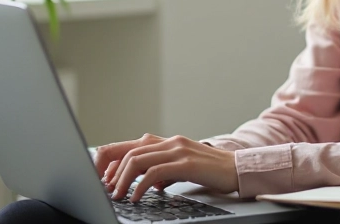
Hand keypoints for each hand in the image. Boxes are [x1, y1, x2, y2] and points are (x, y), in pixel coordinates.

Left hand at [93, 134, 238, 201]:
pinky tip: (137, 196)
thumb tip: (149, 182)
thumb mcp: (182, 168)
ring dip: (122, 180)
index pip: (128, 146)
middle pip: (127, 151)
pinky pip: (154, 172)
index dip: (110, 161)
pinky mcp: (185, 162)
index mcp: (166, 142)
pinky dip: (140, 185)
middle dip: (109, 171)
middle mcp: (168, 142)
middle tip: (104, 189)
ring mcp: (177, 150)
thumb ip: (164, 171)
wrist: (237, 168)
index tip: (102, 179)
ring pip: (137, 159)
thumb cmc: (211, 170)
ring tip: (117, 195)